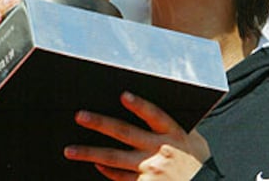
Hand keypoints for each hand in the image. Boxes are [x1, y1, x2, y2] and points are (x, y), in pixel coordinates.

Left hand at [64, 91, 209, 180]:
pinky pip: (121, 177)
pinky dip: (107, 170)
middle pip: (125, 133)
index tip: (123, 96)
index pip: (154, 116)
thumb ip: (174, 127)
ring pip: (114, 159)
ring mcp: (150, 171)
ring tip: (70, 150)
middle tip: (80, 116)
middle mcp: (159, 150)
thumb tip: (155, 112)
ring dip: (90, 153)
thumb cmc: (199, 165)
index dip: (139, 105)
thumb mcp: (195, 141)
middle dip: (100, 123)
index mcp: (174, 134)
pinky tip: (96, 164)